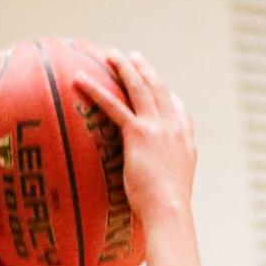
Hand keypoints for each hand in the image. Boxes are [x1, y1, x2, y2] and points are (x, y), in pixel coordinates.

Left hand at [77, 51, 195, 233]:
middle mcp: (174, 129)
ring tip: (110, 55)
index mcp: (185, 142)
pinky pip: (114, 106)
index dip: (170, 98)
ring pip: (139, 88)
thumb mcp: (176, 188)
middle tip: (133, 57)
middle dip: (145, 70)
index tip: (164, 89)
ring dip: (124, 68)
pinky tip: (80, 79)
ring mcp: (157, 128)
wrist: (170, 210)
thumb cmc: (169, 209)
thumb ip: (170, 176)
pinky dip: (95, 90)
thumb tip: (161, 184)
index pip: (180, 112)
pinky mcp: (138, 133)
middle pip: (159, 90)